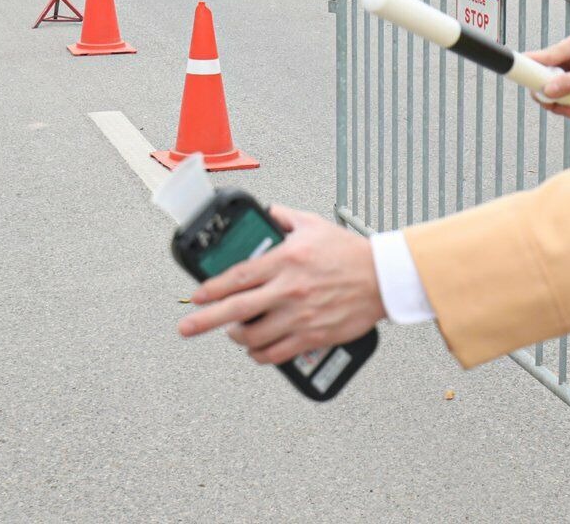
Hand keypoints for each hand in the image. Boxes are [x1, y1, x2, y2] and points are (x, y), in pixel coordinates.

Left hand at [177, 206, 384, 365]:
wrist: (383, 278)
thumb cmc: (351, 252)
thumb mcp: (314, 225)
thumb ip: (286, 218)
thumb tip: (269, 212)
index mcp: (286, 261)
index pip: (238, 276)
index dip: (212, 288)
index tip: (196, 295)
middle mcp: (289, 290)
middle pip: (237, 310)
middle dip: (205, 320)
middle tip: (186, 327)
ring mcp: (300, 315)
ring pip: (254, 336)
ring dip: (237, 338)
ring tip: (232, 333)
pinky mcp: (313, 335)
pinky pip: (277, 353)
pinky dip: (260, 355)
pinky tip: (255, 351)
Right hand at [525, 35, 569, 118]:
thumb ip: (569, 84)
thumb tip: (546, 91)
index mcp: (569, 47)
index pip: (538, 57)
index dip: (527, 70)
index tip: (528, 87)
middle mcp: (564, 55)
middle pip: (539, 75)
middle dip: (546, 94)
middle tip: (559, 107)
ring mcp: (566, 66)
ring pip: (547, 86)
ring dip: (554, 102)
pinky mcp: (569, 77)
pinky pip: (556, 90)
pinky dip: (561, 102)